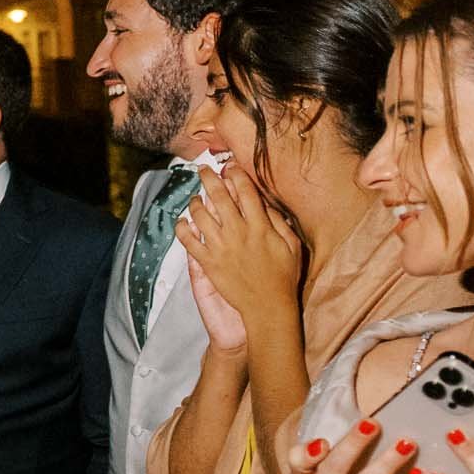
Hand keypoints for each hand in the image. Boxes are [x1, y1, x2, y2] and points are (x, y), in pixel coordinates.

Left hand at [178, 166, 302, 334]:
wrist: (267, 306)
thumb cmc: (284, 276)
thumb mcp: (291, 245)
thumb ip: (278, 221)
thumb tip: (265, 202)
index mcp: (261, 226)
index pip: (246, 192)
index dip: (235, 175)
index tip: (228, 166)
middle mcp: (238, 233)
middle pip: (219, 197)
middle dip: (209, 179)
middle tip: (202, 170)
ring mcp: (221, 247)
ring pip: (201, 216)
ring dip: (196, 202)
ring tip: (195, 198)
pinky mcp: (208, 263)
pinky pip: (189, 241)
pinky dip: (182, 228)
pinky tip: (181, 221)